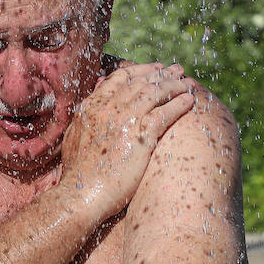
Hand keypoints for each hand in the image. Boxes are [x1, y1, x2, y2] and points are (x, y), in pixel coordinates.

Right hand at [60, 62, 194, 219]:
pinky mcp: (140, 136)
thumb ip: (86, 117)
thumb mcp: (74, 136)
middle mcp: (108, 107)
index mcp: (92, 106)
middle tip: (177, 70)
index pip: (120, 78)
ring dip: (174, 85)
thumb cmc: (77, 174)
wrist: (80, 194)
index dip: (140, 71)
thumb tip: (91, 104)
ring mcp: (124, 119)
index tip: (154, 69)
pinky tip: (190, 101)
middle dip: (162, 73)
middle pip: (141, 81)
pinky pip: (165, 113)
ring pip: (155, 92)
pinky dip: (179, 104)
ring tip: (187, 83)